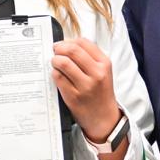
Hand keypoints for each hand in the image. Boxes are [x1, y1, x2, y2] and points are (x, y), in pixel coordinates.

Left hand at [52, 37, 125, 159]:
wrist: (104, 118)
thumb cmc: (100, 92)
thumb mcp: (103, 71)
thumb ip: (89, 57)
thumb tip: (67, 44)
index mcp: (104, 63)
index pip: (83, 42)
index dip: (69, 41)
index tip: (63, 44)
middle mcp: (96, 73)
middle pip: (72, 50)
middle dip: (59, 48)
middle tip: (55, 51)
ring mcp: (85, 86)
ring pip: (63, 63)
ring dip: (55, 60)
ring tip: (55, 63)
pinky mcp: (73, 96)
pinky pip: (58, 78)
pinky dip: (54, 73)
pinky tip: (57, 75)